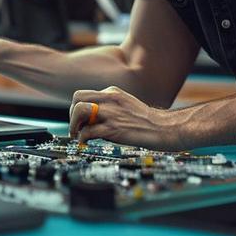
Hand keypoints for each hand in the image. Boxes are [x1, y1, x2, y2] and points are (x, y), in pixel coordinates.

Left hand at [69, 86, 183, 148]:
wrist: (164, 128)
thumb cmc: (146, 120)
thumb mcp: (125, 104)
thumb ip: (109, 106)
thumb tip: (91, 119)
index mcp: (112, 92)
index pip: (83, 94)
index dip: (76, 107)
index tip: (78, 120)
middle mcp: (110, 99)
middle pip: (77, 98)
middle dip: (71, 114)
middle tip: (75, 127)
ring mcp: (111, 113)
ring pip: (79, 110)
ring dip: (73, 124)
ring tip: (77, 135)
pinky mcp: (113, 129)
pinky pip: (88, 131)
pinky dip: (82, 138)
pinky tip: (86, 143)